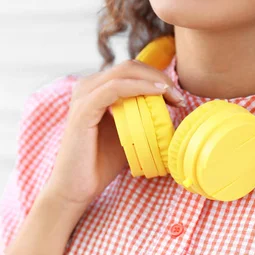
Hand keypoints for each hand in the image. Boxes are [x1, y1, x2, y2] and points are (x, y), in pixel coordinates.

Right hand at [41, 58, 184, 215]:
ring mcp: (83, 95)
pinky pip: (115, 88)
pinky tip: (157, 94)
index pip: (130, 71)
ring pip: (124, 72)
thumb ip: (141, 117)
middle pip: (129, 67)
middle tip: (179, 96)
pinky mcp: (83, 108)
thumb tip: (171, 109)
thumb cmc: (100, 164)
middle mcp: (87, 86)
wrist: (75, 188)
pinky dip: (139, 87)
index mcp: (95, 90)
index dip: (157, 77)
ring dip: (154, 80)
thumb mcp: (128, 135)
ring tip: (174, 96)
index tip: (177, 97)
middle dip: (159, 76)